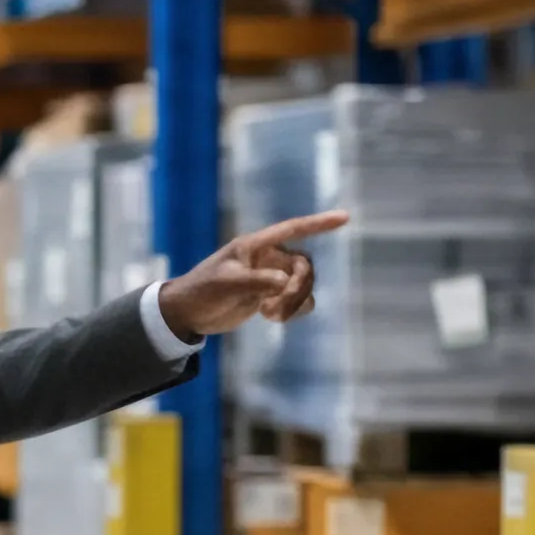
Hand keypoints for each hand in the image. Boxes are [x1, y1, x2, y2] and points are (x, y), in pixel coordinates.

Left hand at [160, 210, 352, 336]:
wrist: (189, 313)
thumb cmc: (203, 291)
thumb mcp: (227, 285)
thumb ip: (257, 281)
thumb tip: (285, 281)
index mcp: (255, 246)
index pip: (292, 229)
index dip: (319, 223)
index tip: (345, 217)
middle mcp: (267, 258)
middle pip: (305, 266)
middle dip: (299, 287)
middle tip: (276, 306)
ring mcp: (271, 277)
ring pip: (305, 286)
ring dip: (295, 302)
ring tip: (270, 314)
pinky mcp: (272, 296)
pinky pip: (300, 300)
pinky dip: (294, 310)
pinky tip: (272, 318)